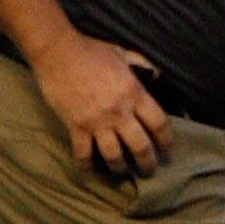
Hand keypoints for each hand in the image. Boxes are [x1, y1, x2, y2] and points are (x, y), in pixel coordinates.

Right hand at [34, 32, 172, 176]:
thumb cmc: (91, 50)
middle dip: (147, 163)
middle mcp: (120, 112)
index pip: (158, 123)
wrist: (58, 53)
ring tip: (121, 173)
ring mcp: (97, 122)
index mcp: (134, 93)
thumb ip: (141, 65)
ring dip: (119, 168)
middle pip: (140, 146)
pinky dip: (86, 166)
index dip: (165, 140)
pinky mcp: (77, 127)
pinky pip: (83, 154)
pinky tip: (89, 172)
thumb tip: (156, 74)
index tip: (166, 150)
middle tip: (148, 171)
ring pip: (114, 156)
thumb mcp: (123, 53)